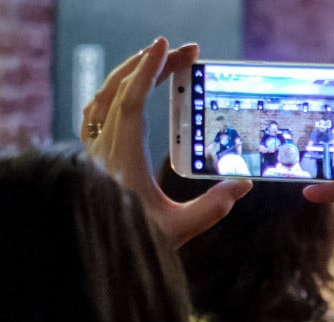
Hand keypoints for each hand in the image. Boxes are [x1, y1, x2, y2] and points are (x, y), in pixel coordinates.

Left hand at [80, 37, 251, 244]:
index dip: (148, 70)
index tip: (168, 47)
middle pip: (121, 91)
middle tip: (183, 53)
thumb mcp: (181, 228)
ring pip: (104, 99)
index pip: (133, 101)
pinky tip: (126, 94)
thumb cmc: (135, 244)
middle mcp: (102, 150)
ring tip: (157, 64)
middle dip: (150, 65)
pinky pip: (96, 115)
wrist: (97, 261)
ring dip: (130, 76)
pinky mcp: (90, 160)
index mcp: (122, 159)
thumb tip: (244, 183)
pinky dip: (113, 95)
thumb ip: (213, 206)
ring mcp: (92, 153)